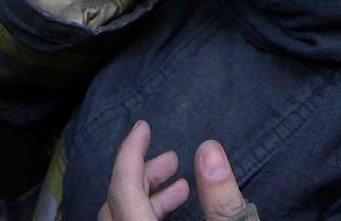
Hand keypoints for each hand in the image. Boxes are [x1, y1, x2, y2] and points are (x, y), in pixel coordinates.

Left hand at [98, 121, 249, 220]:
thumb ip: (223, 201)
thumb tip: (209, 149)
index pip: (123, 190)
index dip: (130, 154)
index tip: (142, 127)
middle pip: (117, 203)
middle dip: (143, 175)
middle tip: (172, 160)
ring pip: (122, 219)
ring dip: (148, 197)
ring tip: (181, 186)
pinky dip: (146, 214)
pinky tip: (176, 211)